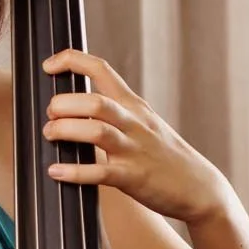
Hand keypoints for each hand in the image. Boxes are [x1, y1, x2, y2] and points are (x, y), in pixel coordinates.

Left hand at [42, 51, 234, 229]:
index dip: (71, 61)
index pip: (101, 69)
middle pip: (94, 101)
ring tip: (50, 134)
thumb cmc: (165, 156)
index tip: (49, 66)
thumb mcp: (145, 124)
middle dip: (63, 104)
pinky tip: (56, 172)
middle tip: (50, 115)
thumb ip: (115, 113)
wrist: (199, 187)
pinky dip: (74, 172)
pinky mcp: (133, 177)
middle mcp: (134, 122)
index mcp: (134, 105)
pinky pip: (100, 172)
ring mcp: (134, 150)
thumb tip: (76, 110)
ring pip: (96, 131)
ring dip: (65, 130)